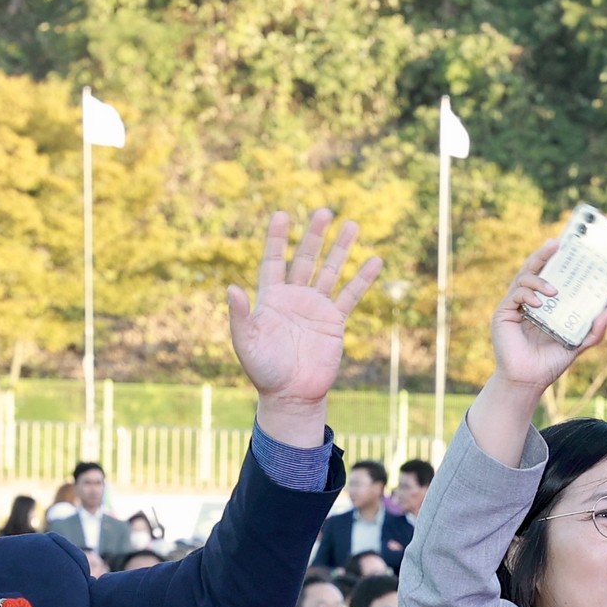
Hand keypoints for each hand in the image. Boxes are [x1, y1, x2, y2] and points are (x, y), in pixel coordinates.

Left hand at [227, 209, 382, 444]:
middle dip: (314, 236)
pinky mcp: (334, 322)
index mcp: (270, 298)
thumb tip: (232, 288)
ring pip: (330, 271)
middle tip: (324, 211)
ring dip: (341, 249)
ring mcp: (316, 308)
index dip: (277, 238)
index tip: (282, 215)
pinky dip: (362, 279)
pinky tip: (375, 260)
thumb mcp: (246, 343)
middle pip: (305, 259)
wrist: (291, 396)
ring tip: (352, 224)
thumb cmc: (263, 371)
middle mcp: (294, 297)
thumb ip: (240, 316)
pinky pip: (350, 296)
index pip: (274, 260)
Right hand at [488, 241, 606, 394]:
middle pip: (533, 269)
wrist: (528, 381)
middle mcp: (528, 302)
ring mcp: (514, 306)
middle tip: (556, 243)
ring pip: (523, 278)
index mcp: (543, 306)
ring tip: (554, 291)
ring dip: (539, 279)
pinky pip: (515, 294)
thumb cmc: (549, 364)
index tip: (567, 247)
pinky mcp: (504, 313)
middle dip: (543, 254)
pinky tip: (539, 303)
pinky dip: (528, 294)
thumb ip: (594, 331)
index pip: (548, 276)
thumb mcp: (577, 345)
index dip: (555, 261)